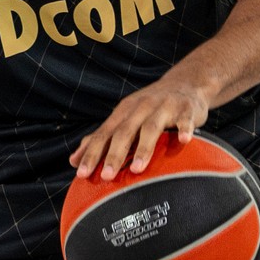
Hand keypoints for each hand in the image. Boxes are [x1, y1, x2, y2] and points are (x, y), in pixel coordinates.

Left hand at [70, 70, 215, 181]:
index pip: (104, 134)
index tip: (82, 175)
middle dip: (114, 154)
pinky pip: (185, 120)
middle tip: (107, 176)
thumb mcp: (124, 118)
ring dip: (144, 148)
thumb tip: (73, 161)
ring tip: (137, 169)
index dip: (92, 154)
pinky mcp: (186, 109)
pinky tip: (184, 141)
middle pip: (125, 132)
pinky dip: (184, 129)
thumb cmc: (150, 108)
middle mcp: (141, 108)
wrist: (185, 83)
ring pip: (151, 128)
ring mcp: (164, 107)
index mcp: (123, 112)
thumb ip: (101, 139)